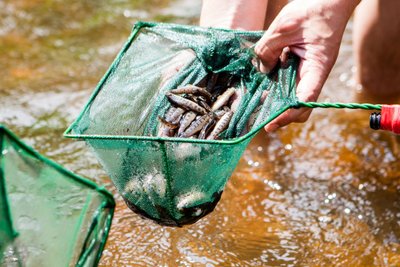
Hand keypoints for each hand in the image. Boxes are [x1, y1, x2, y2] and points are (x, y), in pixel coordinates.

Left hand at [255, 0, 359, 131]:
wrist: (328, 1)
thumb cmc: (312, 11)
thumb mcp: (283, 27)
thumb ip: (267, 50)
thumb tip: (261, 69)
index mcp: (317, 68)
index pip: (304, 100)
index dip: (288, 115)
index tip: (271, 124)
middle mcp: (313, 74)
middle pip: (299, 106)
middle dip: (280, 113)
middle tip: (258, 115)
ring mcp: (306, 71)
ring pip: (292, 96)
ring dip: (276, 100)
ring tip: (257, 100)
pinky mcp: (299, 66)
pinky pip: (287, 82)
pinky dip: (275, 85)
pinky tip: (263, 82)